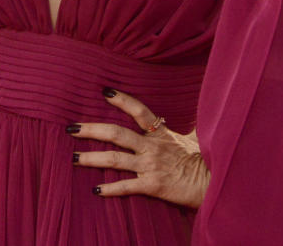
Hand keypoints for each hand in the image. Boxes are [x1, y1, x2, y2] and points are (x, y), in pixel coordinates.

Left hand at [70, 89, 208, 208]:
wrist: (211, 183)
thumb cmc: (199, 161)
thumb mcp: (186, 139)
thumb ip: (171, 130)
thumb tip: (170, 118)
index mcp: (160, 133)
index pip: (139, 110)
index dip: (121, 99)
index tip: (104, 91)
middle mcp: (152, 146)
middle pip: (116, 133)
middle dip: (92, 130)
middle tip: (72, 128)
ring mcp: (150, 165)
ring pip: (114, 159)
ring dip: (92, 159)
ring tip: (74, 159)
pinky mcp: (152, 185)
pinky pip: (126, 186)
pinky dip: (110, 189)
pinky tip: (96, 190)